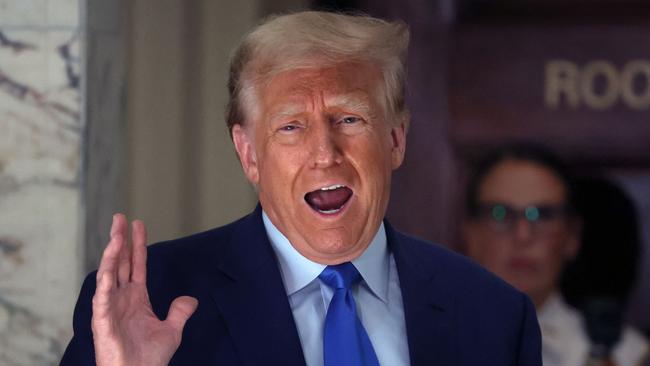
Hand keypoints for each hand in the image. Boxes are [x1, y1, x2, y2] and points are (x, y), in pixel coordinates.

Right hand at [91, 214, 197, 365]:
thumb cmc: (149, 358)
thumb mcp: (172, 330)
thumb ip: (180, 312)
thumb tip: (190, 299)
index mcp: (136, 299)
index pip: (136, 265)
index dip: (137, 245)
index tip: (137, 224)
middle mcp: (121, 298)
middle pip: (120, 262)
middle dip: (120, 239)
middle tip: (121, 217)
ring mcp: (110, 306)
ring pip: (109, 271)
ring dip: (112, 250)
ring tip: (116, 230)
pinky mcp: (102, 318)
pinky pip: (102, 292)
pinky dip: (105, 274)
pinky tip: (110, 257)